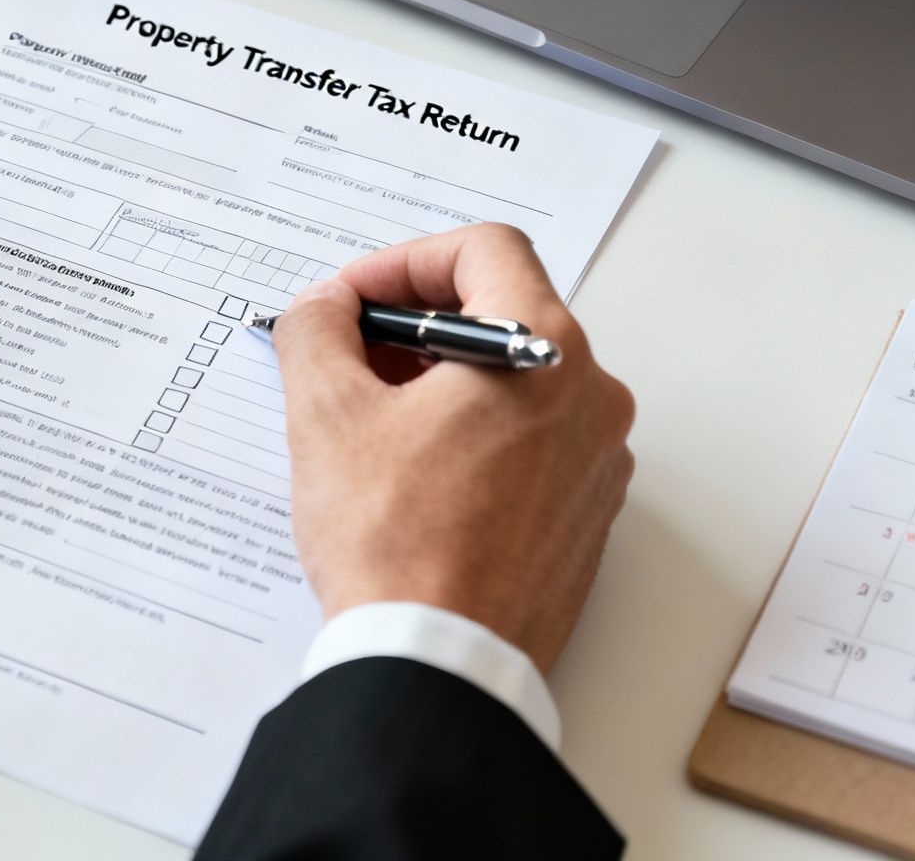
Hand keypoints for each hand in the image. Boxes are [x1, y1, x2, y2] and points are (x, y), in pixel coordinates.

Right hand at [270, 224, 634, 673]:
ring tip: (369, 418)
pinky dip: (470, 433)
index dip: (404, 262)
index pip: (484, 251)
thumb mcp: (326, 414)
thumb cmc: (396, 543)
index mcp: (545, 351)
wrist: (440, 662)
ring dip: (440, 380)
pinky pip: (529, 442)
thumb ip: (318, 332)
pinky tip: (409, 472)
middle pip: (503, 314)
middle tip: (348, 355)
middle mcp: (590, 397)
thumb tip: (323, 307)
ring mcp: (596, 461)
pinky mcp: (583, 516)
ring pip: (516, 381)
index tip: (353, 300)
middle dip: (415, 324)